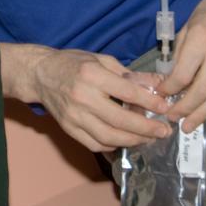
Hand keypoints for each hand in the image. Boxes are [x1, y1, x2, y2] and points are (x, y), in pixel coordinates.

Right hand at [30, 48, 173, 151]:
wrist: (40, 74)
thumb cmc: (73, 64)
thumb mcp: (102, 60)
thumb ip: (130, 74)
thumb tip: (158, 83)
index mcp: (92, 75)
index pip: (127, 92)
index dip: (149, 102)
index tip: (165, 108)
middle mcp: (83, 97)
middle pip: (120, 120)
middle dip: (146, 129)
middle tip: (163, 131)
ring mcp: (74, 116)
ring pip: (109, 137)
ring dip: (133, 141)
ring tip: (148, 139)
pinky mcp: (69, 129)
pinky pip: (95, 144)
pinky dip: (113, 145)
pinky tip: (125, 140)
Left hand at [158, 0, 205, 133]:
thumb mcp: (187, 27)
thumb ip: (180, 55)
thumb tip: (170, 80)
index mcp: (201, 39)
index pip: (184, 75)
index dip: (170, 89)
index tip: (161, 95)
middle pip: (202, 91)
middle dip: (185, 109)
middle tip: (173, 119)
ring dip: (201, 113)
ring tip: (188, 125)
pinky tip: (205, 110)